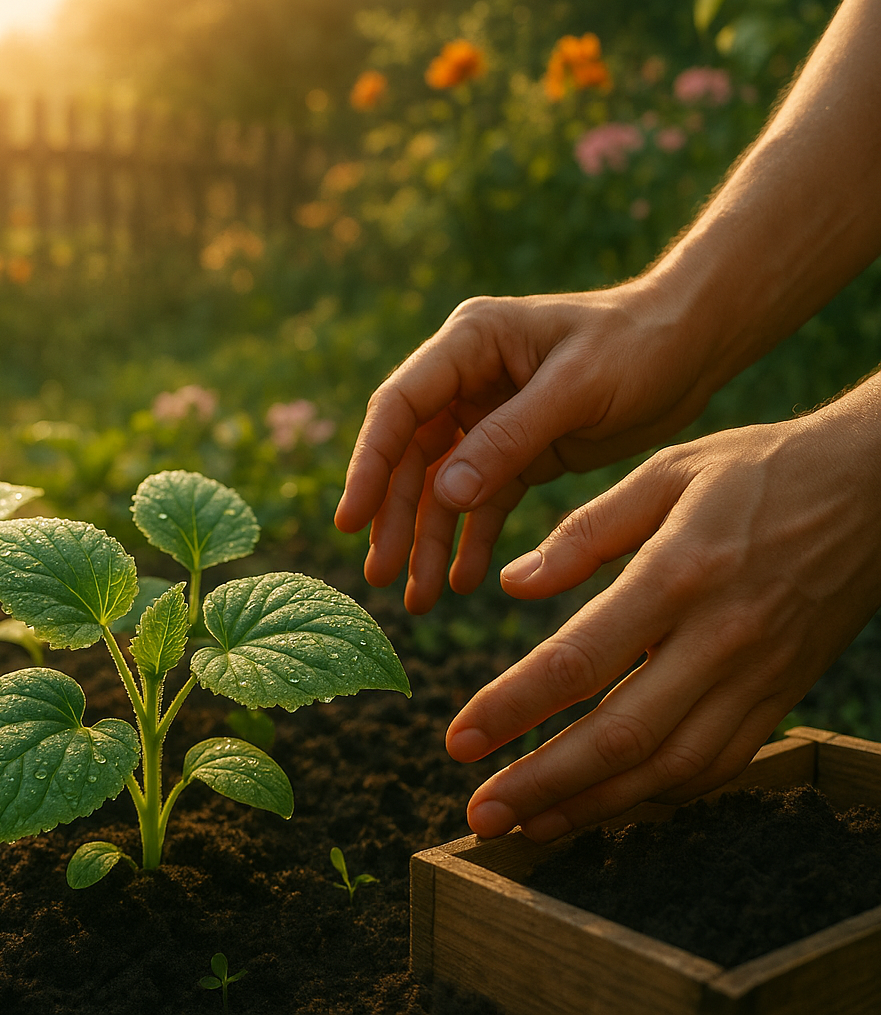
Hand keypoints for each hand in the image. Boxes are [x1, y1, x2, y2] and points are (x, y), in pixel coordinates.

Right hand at [334, 280, 735, 612]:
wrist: (696, 343)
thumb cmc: (641, 344)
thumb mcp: (578, 388)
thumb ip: (509, 438)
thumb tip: (445, 492)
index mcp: (469, 342)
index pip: (400, 406)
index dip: (369, 463)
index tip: (351, 520)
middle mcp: (466, 379)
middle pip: (411, 456)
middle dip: (396, 518)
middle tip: (380, 577)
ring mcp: (487, 416)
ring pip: (442, 487)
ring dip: (428, 539)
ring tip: (419, 598)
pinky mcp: (517, 450)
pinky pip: (481, 501)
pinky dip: (471, 539)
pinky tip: (463, 579)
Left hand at [446, 390, 880, 841]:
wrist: (878, 487)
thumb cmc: (758, 470)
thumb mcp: (668, 471)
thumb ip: (586, 531)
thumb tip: (512, 584)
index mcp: (679, 573)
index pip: (579, 661)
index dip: (512, 709)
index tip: (458, 741)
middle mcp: (721, 637)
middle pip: (621, 734)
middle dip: (543, 784)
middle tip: (480, 816)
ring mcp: (758, 675)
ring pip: (670, 766)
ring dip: (594, 805)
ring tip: (528, 827)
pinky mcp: (782, 695)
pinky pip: (717, 764)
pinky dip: (658, 795)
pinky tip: (606, 805)